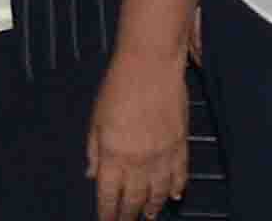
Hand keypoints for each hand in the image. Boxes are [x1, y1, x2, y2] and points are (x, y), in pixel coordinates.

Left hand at [87, 49, 190, 220]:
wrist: (150, 65)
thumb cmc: (118, 88)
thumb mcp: (96, 120)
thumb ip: (94, 151)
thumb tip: (91, 175)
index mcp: (113, 155)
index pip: (109, 196)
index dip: (108, 213)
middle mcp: (138, 161)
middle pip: (135, 199)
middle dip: (129, 215)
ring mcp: (162, 155)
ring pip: (159, 192)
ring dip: (154, 207)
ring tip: (150, 216)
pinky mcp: (180, 144)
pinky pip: (180, 174)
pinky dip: (177, 187)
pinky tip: (174, 196)